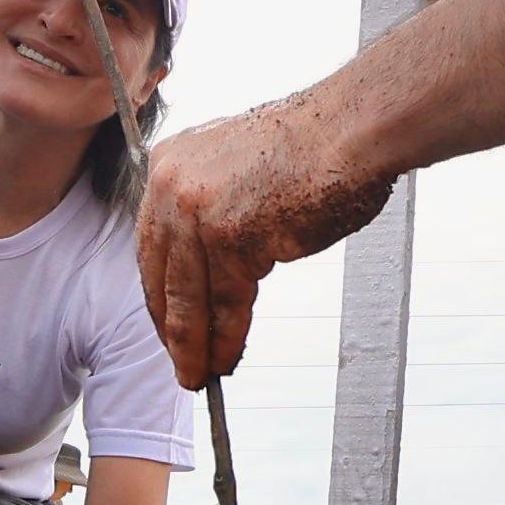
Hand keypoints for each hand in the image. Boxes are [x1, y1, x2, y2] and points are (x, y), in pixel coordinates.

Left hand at [136, 100, 392, 384]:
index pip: (152, 242)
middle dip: (170, 326)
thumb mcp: (240, 169)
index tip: (166, 321)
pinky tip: (225, 359)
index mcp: (169, 160)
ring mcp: (196, 211)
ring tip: (198, 375)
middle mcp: (170, 183)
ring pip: (187, 297)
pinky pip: (222, 304)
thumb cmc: (316, 145)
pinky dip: (225, 338)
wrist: (351, 128)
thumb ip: (214, 204)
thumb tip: (214, 259)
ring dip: (192, 345)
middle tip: (180, 361)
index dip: (160, 291)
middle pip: (160, 274)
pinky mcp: (228, 238)